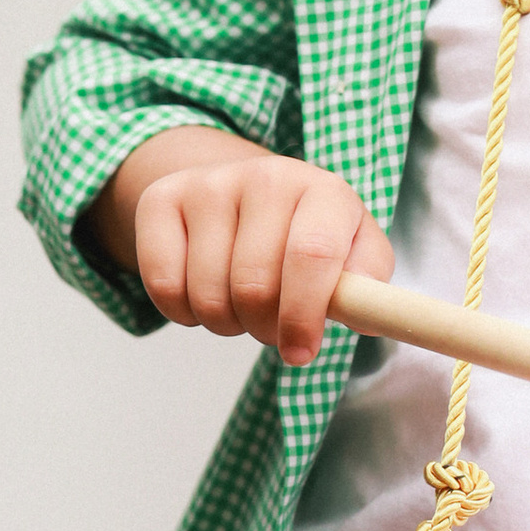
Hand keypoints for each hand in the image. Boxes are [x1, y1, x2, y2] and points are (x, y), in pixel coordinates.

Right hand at [94, 127, 391, 368]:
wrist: (245, 191)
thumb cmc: (307, 234)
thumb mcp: (353, 249)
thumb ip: (368, 285)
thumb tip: (365, 316)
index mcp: (324, 190)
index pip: (312, 255)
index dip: (304, 315)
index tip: (301, 353)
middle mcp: (266, 177)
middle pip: (254, 286)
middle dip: (264, 327)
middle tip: (272, 326)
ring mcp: (210, 185)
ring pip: (207, 294)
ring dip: (225, 323)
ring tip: (241, 304)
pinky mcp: (161, 200)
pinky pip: (164, 286)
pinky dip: (183, 311)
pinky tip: (202, 290)